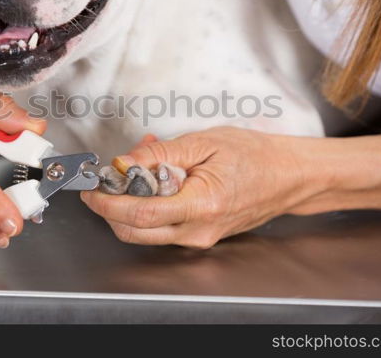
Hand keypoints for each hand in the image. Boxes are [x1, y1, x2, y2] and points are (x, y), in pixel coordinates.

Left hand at [81, 127, 326, 248]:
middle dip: (109, 210)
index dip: (108, 203)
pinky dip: (149, 206)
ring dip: (129, 205)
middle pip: (135, 232)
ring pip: (146, 233)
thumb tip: (123, 163)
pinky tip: (155, 180)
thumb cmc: (254, 155)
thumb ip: (160, 154)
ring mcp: (200, 238)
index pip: (140, 214)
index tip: (91, 188)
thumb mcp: (203, 142)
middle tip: (102, 183)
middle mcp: (199, 230)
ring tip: (136, 170)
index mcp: (201, 204)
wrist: (288, 175)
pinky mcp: (200, 237)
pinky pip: (163, 228)